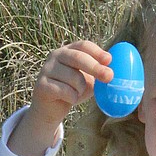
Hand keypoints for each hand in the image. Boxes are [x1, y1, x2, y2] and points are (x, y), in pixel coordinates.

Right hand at [7, 41, 112, 155]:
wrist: (50, 110)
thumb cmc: (71, 92)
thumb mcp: (87, 82)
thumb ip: (98, 75)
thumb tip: (114, 73)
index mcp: (68, 51)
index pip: (83, 45)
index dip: (97, 52)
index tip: (109, 60)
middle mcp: (55, 56)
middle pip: (78, 58)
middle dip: (96, 67)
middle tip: (109, 77)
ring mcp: (46, 69)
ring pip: (73, 77)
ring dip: (81, 89)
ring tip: (77, 93)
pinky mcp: (42, 85)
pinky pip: (64, 91)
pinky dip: (72, 98)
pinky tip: (69, 99)